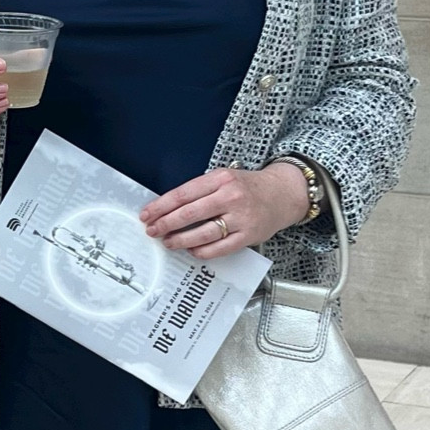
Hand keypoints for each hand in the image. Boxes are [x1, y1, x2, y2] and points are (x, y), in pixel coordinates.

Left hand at [139, 161, 310, 257]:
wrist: (283, 194)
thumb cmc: (247, 187)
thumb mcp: (224, 178)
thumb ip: (200, 191)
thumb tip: (167, 209)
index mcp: (221, 179)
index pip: (183, 194)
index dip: (161, 206)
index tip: (147, 215)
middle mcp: (231, 197)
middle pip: (190, 213)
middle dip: (165, 224)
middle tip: (152, 230)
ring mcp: (241, 218)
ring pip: (203, 233)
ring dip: (180, 240)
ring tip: (168, 242)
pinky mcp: (248, 236)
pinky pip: (219, 248)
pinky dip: (201, 251)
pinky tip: (191, 250)